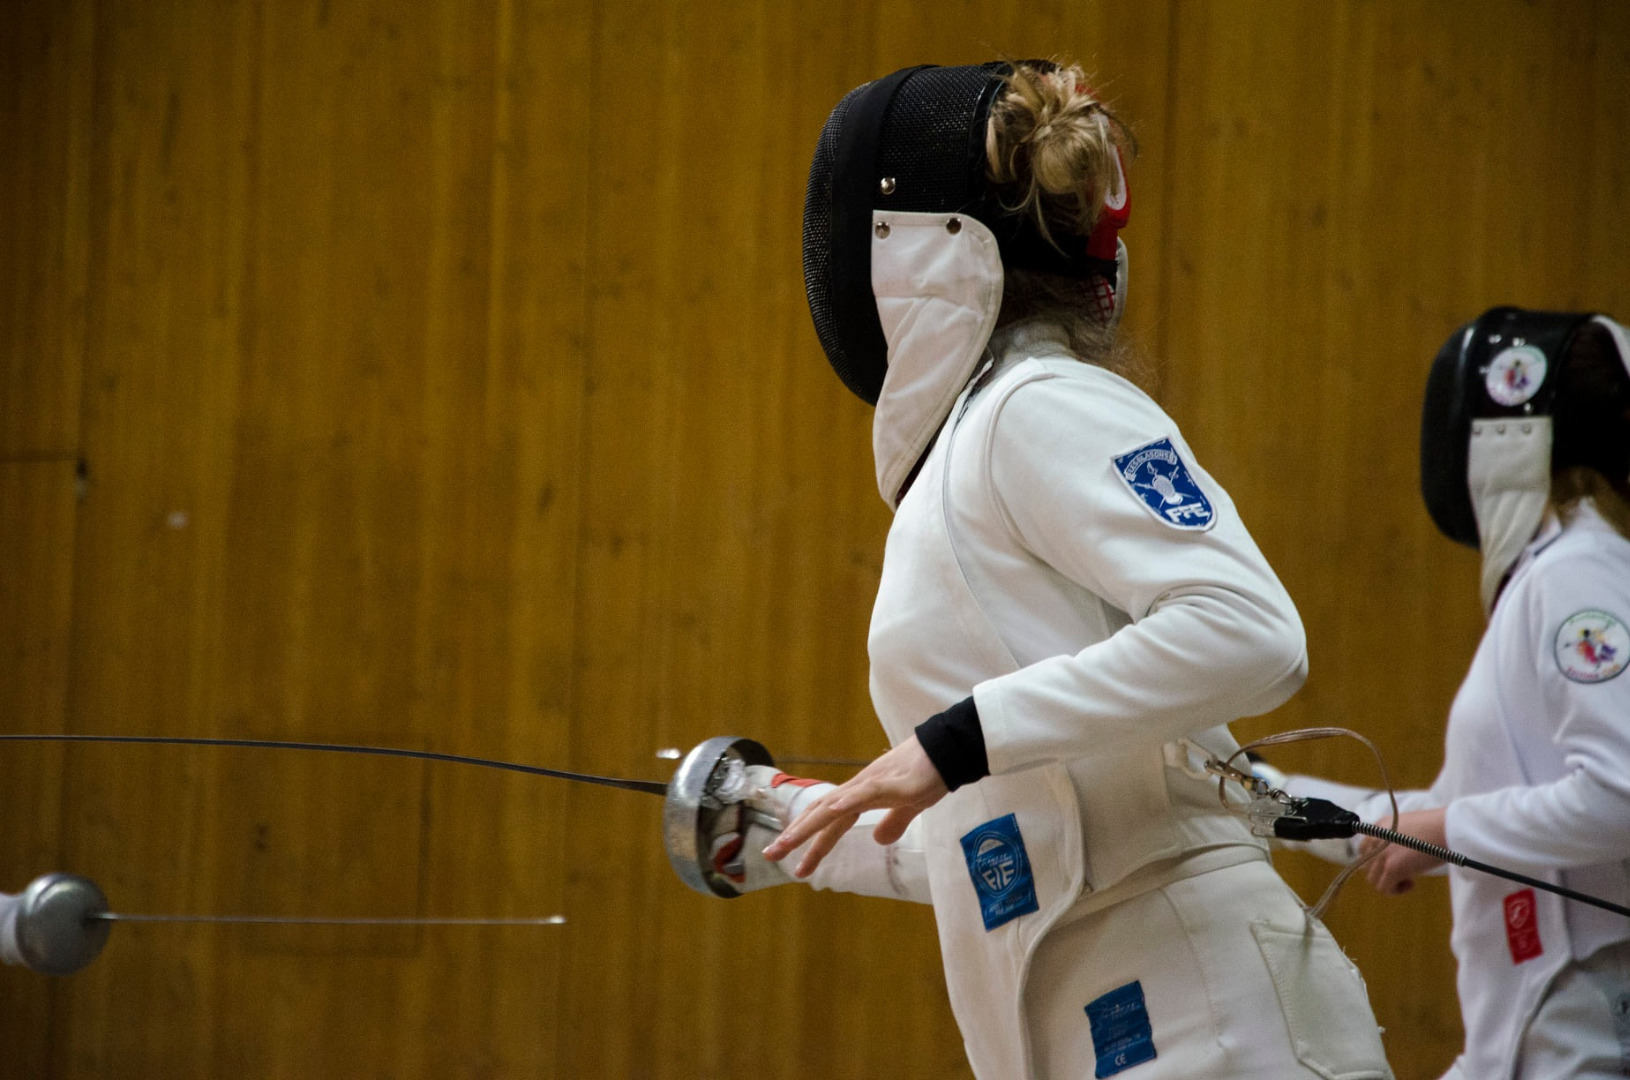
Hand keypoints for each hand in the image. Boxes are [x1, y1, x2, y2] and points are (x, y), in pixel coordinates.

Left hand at [761, 736, 948, 878]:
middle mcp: (858, 789)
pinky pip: (864, 793)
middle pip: (821, 815)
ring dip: (809, 824)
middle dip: (796, 836)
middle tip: (771, 854)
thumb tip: (880, 840)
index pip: (829, 823)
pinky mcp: (889, 782)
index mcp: (861, 797)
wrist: (947, 750)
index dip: (811, 842)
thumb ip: (894, 822)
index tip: (794, 864)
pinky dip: (847, 802)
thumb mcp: (909, 807)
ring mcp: (871, 784)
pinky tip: (832, 812)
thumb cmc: (929, 775)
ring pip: (833, 806)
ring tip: (788, 841)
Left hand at [1359, 807, 1447, 894]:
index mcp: (1378, 828)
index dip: (1378, 861)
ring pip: (1374, 880)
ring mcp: (1381, 854)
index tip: (1395, 863)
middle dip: (1384, 873)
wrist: (1447, 828)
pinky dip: (1396, 890)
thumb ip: (1393, 839)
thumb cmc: (1436, 828)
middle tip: (1405, 872)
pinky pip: (1384, 889)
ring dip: (1390, 883)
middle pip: (1367, 867)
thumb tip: (1394, 857)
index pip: (1363, 850)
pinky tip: (1411, 882)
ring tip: (1409, 878)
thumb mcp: (1406, 827)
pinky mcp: (1392, 868)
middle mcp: (1375, 839)